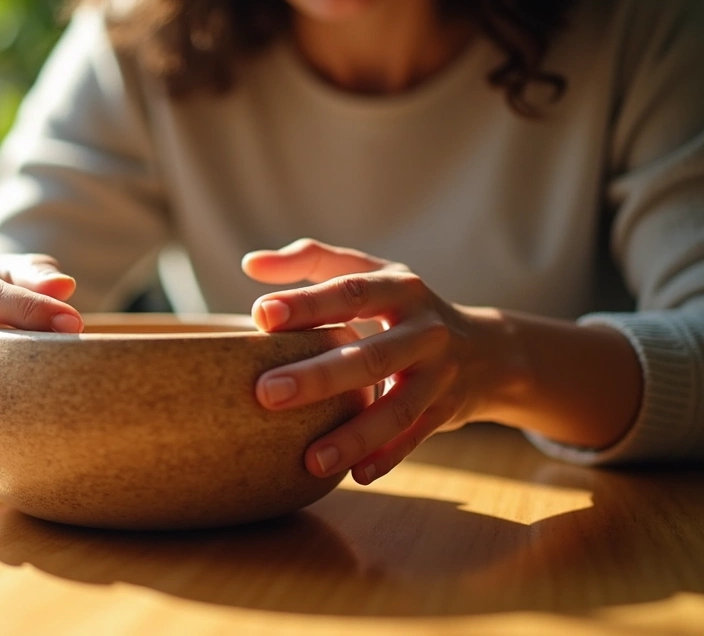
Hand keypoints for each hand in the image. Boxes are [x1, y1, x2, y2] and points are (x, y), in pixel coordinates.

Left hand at [242, 239, 481, 484]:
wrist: (485, 350)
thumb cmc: (401, 306)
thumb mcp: (369, 272)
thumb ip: (311, 260)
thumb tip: (251, 264)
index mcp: (399, 289)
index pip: (351, 293)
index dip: (308, 304)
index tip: (261, 316)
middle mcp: (425, 331)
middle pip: (372, 356)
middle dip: (319, 376)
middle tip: (267, 392)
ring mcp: (439, 375)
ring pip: (398, 408)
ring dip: (354, 436)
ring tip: (310, 460)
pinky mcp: (444, 412)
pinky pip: (415, 439)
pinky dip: (388, 458)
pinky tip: (354, 476)